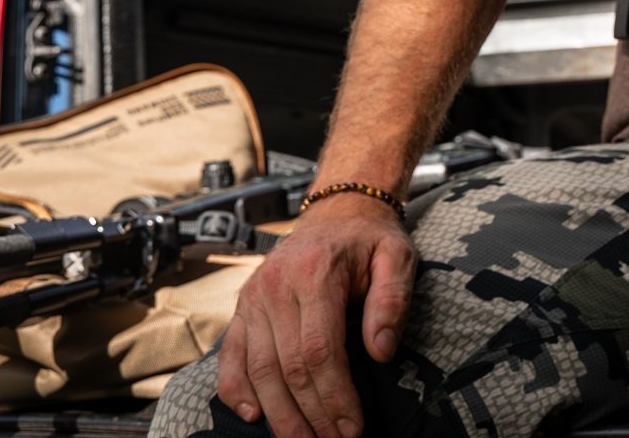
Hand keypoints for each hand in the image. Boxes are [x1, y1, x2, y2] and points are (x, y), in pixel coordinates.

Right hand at [216, 192, 414, 437]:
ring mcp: (253, 298)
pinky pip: (231, 355)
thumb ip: (392, 301)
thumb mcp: (396, 257)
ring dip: (279, 414)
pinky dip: (236, 390)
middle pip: (287, 367)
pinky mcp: (243, 307)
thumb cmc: (370, 240)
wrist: (338, 212)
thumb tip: (380, 352)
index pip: (319, 351)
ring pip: (258, 369)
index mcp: (314, 274)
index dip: (335, 397)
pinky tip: (255, 415)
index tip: (353, 428)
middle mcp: (275, 287)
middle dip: (310, 415)